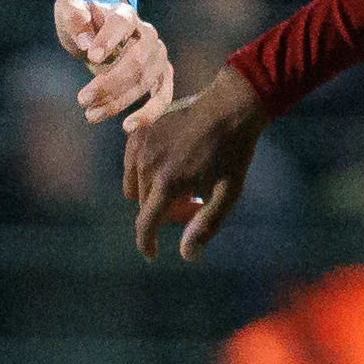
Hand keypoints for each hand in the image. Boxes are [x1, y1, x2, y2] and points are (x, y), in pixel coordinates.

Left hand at [53, 0, 173, 125]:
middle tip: (82, 99)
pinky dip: (149, 113)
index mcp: (124, 14)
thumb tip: (85, 41)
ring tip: (91, 115)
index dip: (107, 40)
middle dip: (109, 83)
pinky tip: (128, 126)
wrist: (100, 32)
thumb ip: (72, 15)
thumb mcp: (69, 11)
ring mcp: (158, 55)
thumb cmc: (84, 24)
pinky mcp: (162, 75)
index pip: (121, 24)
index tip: (90, 57)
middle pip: (136, 59)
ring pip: (146, 81)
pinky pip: (163, 96)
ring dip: (119, 102)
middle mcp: (147, 33)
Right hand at [124, 65, 267, 261]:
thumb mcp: (227, 194)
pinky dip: (143, 171)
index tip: (152, 254)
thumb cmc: (232, 153)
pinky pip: (131, 163)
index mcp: (168, 182)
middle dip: (162, 211)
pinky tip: (167, 164)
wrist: (229, 107)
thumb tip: (187, 255)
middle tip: (191, 202)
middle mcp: (147, 164)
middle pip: (143, 205)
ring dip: (150, 192)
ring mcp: (140, 145)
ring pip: (133, 186)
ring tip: (180, 182)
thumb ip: (206, 226)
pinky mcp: (139, 131)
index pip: (145, 224)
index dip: (147, 244)